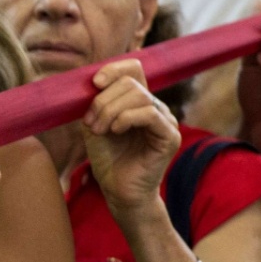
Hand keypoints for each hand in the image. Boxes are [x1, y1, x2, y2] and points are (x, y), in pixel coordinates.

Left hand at [82, 60, 183, 222]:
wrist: (118, 192)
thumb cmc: (108, 160)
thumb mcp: (94, 126)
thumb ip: (95, 103)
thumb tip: (93, 82)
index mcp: (138, 102)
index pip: (134, 69)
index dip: (114, 69)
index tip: (94, 82)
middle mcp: (155, 107)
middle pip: (131, 82)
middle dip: (104, 99)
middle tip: (90, 123)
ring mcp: (165, 120)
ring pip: (139, 96)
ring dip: (111, 110)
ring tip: (100, 130)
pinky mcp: (169, 136)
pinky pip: (149, 113)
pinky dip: (126, 118)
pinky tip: (115, 131)